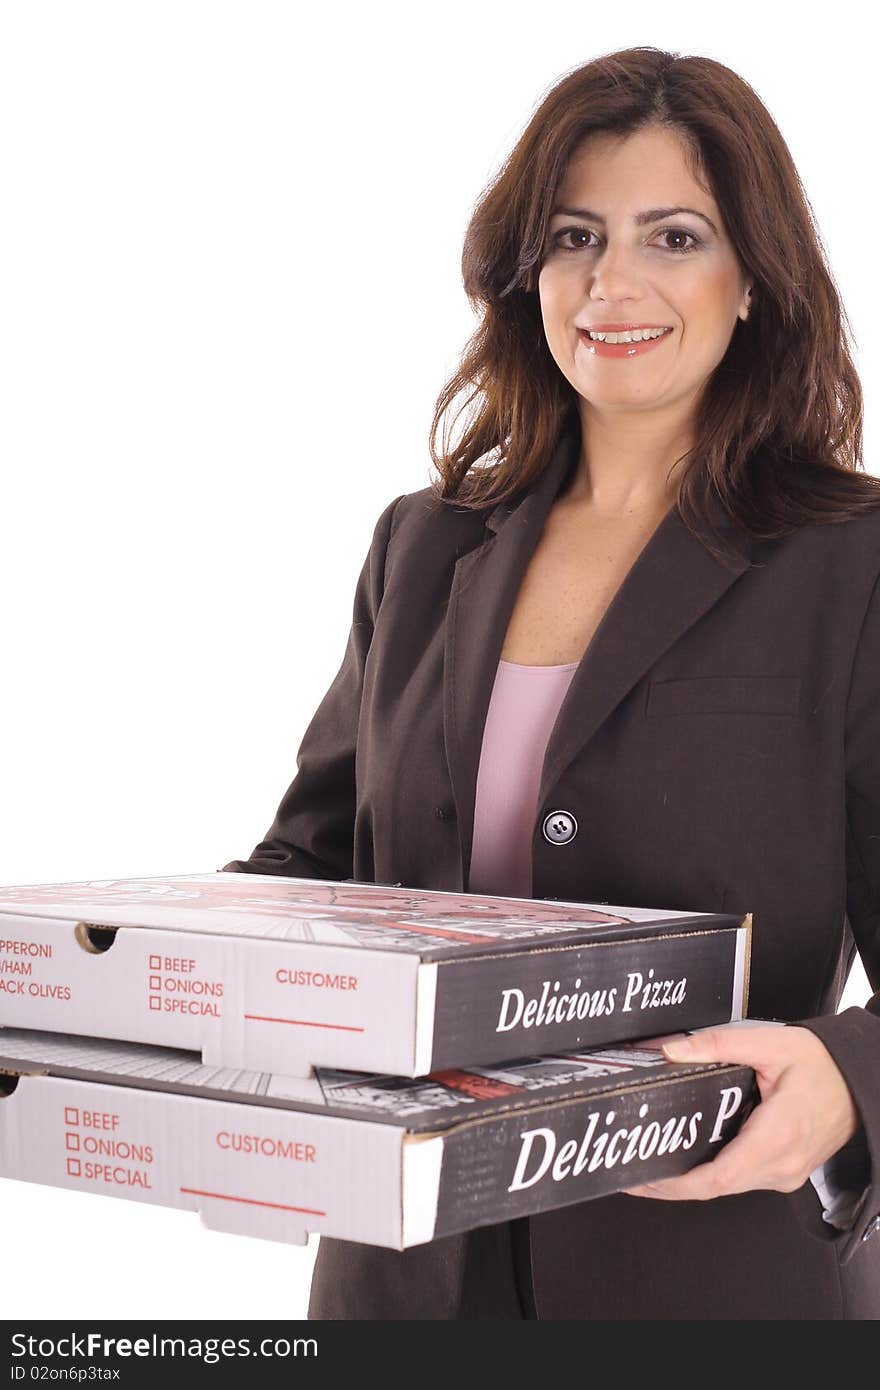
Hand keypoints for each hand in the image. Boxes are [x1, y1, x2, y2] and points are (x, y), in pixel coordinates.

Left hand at [624, 1023, 860, 1200]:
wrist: (858, 1082)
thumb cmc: (822, 1065)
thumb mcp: (769, 1044)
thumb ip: (717, 1045)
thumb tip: (672, 1051)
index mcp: (777, 1136)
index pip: (718, 1178)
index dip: (676, 1185)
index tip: (645, 1180)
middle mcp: (781, 1165)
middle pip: (716, 1188)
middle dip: (672, 1184)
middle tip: (632, 1171)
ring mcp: (785, 1174)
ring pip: (728, 1187)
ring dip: (690, 1181)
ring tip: (651, 1164)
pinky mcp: (784, 1172)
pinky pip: (740, 1180)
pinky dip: (711, 1174)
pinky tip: (687, 1159)